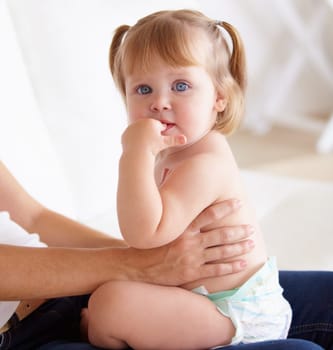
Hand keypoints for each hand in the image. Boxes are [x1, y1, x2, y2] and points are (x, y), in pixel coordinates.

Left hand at [121, 118, 185, 155]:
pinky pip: (132, 137)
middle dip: (150, 135)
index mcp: (152, 122)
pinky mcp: (125, 133)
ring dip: (142, 138)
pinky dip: (134, 141)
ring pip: (140, 132)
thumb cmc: (152, 148)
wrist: (137, 153)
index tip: (157, 142)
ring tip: (143, 146)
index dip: (159, 135)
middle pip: (149, 129)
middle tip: (150, 145)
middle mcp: (141, 122)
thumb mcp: (165, 143)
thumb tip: (186, 139)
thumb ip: (175, 140)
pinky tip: (137, 147)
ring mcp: (132, 127)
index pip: (158, 127)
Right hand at [128, 199, 253, 285]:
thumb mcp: (161, 227)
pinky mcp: (193, 272)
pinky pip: (216, 270)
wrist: (136, 266)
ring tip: (251, 243)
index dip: (225, 207)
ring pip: (222, 251)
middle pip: (221, 234)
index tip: (238, 202)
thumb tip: (182, 202)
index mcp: (183, 228)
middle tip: (251, 228)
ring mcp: (193, 258)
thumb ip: (174, 217)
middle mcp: (191, 241)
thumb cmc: (148, 245)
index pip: (209, 214)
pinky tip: (242, 263)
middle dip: (238, 231)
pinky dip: (231, 266)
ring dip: (239, 247)